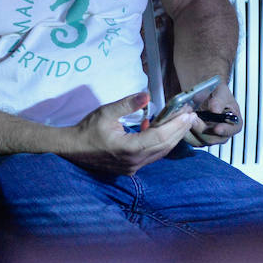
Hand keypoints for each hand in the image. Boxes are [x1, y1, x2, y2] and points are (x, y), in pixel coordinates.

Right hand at [62, 91, 197, 175]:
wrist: (72, 149)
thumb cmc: (87, 130)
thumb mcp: (105, 113)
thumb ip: (127, 105)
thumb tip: (146, 96)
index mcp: (129, 148)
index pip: (159, 137)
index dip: (175, 125)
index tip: (186, 114)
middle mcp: (135, 161)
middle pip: (164, 146)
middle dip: (179, 130)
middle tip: (190, 116)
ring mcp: (134, 166)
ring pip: (161, 152)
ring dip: (173, 137)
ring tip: (182, 122)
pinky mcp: (132, 167)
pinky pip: (153, 155)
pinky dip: (161, 143)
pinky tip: (163, 131)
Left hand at [184, 83, 241, 146]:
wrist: (203, 92)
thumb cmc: (215, 92)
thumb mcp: (220, 92)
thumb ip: (218, 101)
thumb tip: (215, 110)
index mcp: (233, 123)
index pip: (232, 130)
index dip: (225, 130)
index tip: (217, 128)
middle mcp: (222, 133)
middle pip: (213, 138)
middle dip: (202, 129)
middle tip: (193, 118)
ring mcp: (209, 137)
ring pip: (199, 141)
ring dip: (190, 131)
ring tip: (184, 118)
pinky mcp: (196, 137)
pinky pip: (189, 139)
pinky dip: (183, 131)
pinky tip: (179, 120)